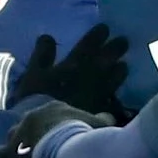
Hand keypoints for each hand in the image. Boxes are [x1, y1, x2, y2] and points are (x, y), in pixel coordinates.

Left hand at [0, 100, 97, 157]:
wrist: (65, 145)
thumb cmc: (83, 134)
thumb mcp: (97, 125)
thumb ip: (102, 120)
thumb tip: (109, 117)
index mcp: (54, 108)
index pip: (51, 116)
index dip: (55, 128)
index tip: (61, 139)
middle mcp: (34, 116)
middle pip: (30, 124)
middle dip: (35, 134)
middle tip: (42, 148)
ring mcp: (20, 132)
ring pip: (14, 135)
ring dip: (19, 144)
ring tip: (25, 156)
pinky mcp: (12, 150)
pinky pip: (1, 153)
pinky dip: (3, 156)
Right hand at [13, 24, 130, 117]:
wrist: (50, 129)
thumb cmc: (37, 100)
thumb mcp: (33, 74)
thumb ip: (41, 55)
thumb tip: (47, 36)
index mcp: (73, 64)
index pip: (88, 45)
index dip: (97, 36)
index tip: (105, 28)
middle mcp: (90, 76)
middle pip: (107, 58)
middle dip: (115, 48)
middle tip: (124, 41)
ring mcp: (98, 93)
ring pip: (114, 77)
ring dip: (119, 70)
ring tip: (124, 65)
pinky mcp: (101, 110)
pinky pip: (113, 99)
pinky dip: (116, 95)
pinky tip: (119, 94)